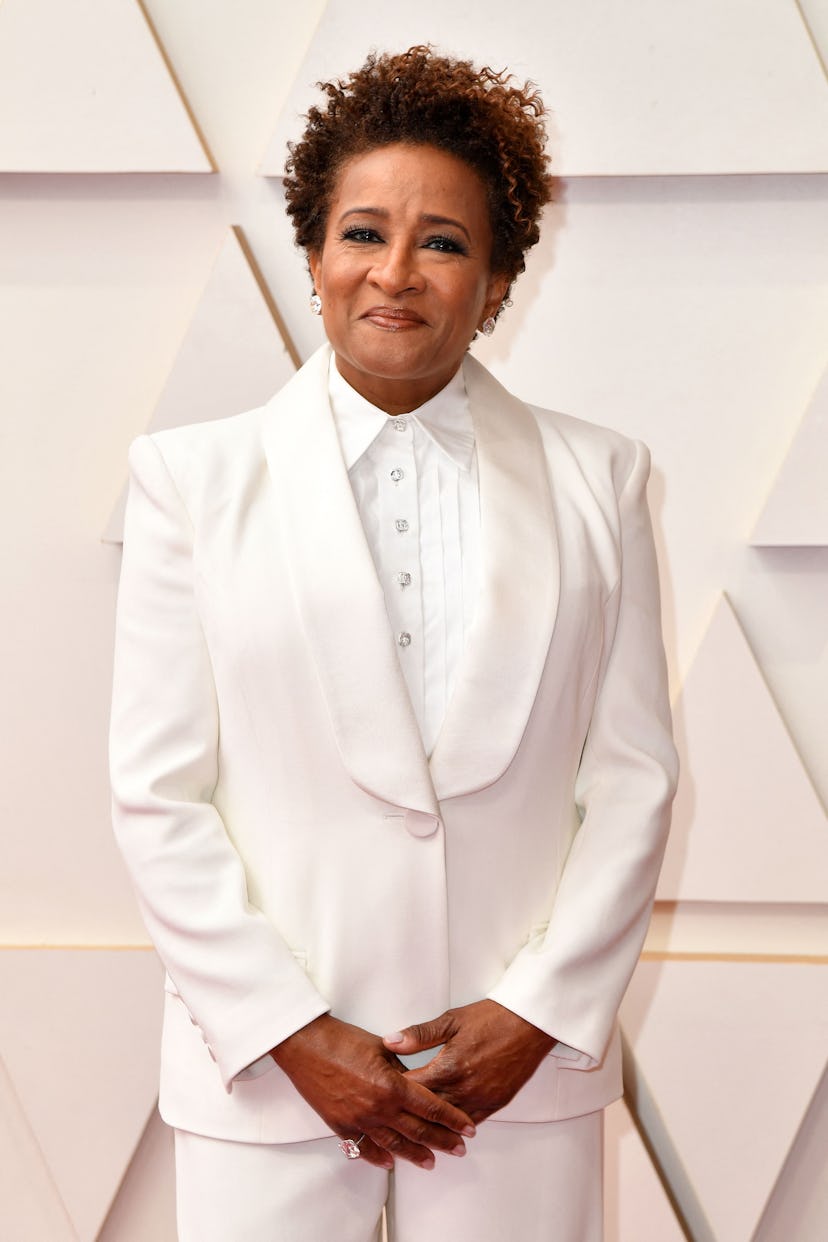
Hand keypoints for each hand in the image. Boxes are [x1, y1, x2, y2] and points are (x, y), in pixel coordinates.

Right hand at [271, 1014, 475, 1169]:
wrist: (306, 1045)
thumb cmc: (342, 1039)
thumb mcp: (381, 1047)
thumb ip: (403, 1066)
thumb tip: (418, 1079)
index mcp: (392, 1085)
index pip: (431, 1107)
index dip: (452, 1119)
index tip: (468, 1129)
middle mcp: (379, 1107)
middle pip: (418, 1130)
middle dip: (442, 1141)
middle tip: (459, 1150)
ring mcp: (359, 1120)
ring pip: (394, 1144)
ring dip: (415, 1154)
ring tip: (431, 1162)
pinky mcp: (341, 1126)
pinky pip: (364, 1148)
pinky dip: (379, 1157)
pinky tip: (391, 1162)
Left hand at [383, 1000, 554, 1123]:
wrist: (529, 1023)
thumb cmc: (493, 1017)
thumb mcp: (451, 1020)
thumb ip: (419, 1035)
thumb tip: (391, 1041)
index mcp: (449, 1067)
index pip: (412, 1089)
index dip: (394, 1091)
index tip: (382, 1092)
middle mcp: (464, 1088)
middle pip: (427, 1111)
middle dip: (408, 1113)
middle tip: (392, 1115)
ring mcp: (481, 1099)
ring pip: (448, 1123)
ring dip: (431, 1126)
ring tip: (414, 1130)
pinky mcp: (496, 1103)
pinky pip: (471, 1123)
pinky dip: (456, 1127)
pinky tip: (446, 1130)